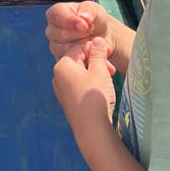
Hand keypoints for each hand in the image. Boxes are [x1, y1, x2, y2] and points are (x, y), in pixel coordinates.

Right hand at [45, 0, 113, 63]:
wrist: (102, 37)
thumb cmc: (95, 19)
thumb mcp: (95, 10)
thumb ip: (89, 10)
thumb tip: (83, 17)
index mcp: (57, 12)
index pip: (57, 14)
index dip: (70, 20)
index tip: (84, 26)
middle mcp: (52, 30)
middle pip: (60, 34)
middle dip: (78, 35)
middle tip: (89, 33)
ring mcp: (55, 46)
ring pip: (64, 49)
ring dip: (81, 47)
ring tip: (91, 43)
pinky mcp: (61, 60)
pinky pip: (69, 61)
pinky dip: (83, 58)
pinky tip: (92, 53)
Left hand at [53, 38, 115, 153]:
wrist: (92, 131)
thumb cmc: (95, 98)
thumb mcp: (99, 71)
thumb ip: (98, 53)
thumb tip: (96, 40)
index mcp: (62, 66)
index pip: (78, 47)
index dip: (95, 48)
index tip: (109, 53)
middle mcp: (57, 77)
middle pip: (79, 60)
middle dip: (96, 61)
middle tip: (111, 68)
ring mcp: (62, 90)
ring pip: (80, 73)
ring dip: (95, 72)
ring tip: (109, 78)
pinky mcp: (68, 101)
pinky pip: (79, 85)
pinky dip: (91, 83)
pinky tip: (102, 88)